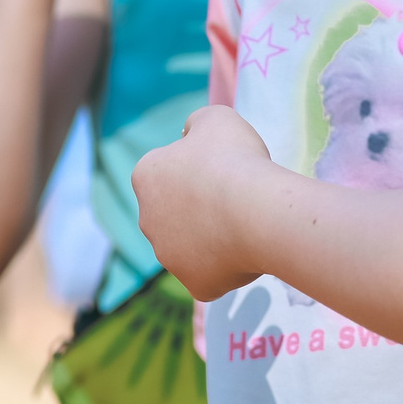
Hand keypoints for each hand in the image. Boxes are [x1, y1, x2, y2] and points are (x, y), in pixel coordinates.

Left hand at [132, 106, 276, 299]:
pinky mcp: (196, 285)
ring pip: (190, 246)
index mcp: (146, 176)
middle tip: (235, 198)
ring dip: (211, 237)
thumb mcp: (215, 119)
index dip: (197, 167)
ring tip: (245, 224)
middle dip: (198, 207)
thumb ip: (196, 124)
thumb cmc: (234, 159)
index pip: (166, 170)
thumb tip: (189, 137)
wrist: (255, 211)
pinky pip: (212, 274)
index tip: (222, 167)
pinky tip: (248, 250)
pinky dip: (227, 266)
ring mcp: (169, 257)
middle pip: (174, 213)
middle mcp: (148, 220)